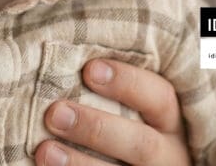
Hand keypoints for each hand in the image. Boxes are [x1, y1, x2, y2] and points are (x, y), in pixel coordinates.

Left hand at [34, 60, 190, 165]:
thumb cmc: (136, 124)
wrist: (151, 165)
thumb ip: (121, 90)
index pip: (160, 97)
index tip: (89, 69)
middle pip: (140, 144)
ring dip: (79, 162)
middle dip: (97, 128)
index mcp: (170, 122)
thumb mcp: (144, 109)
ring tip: (44, 150)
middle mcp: (168, 153)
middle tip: (56, 112)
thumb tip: (75, 60)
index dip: (127, 82)